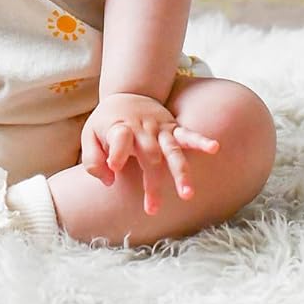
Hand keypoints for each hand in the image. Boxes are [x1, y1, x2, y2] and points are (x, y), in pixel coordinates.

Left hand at [81, 93, 219, 215]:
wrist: (128, 92)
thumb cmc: (106, 121)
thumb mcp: (89, 135)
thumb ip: (92, 160)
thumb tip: (109, 179)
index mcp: (119, 129)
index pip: (119, 140)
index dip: (117, 153)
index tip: (114, 169)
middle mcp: (142, 129)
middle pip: (149, 157)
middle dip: (152, 183)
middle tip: (152, 210)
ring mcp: (160, 129)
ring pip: (172, 151)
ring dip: (180, 173)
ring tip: (187, 193)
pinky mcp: (172, 128)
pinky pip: (188, 135)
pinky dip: (201, 141)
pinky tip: (214, 147)